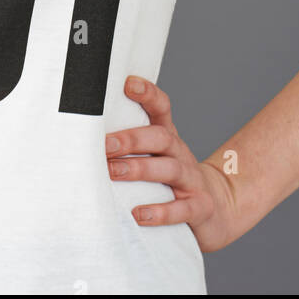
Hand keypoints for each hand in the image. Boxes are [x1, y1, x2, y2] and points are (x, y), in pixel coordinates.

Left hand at [105, 74, 238, 251]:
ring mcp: (192, 180)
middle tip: (105, 144)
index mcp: (167, 137)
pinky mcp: (200, 207)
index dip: (147, 94)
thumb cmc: (169, 178)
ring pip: (170, 169)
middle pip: (161, 138)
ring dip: (139, 169)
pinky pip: (182, 209)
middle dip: (131, 139)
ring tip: (113, 172)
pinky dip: (160, 212)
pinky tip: (138, 215)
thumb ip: (126, 144)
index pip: (161, 107)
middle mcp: (180, 154)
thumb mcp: (154, 155)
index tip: (127, 84)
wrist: (215, 208)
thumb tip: (83, 135)